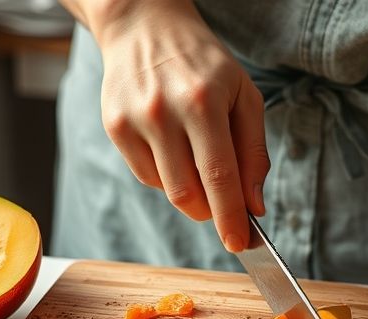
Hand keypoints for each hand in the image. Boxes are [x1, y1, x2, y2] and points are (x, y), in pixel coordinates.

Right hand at [89, 0, 268, 251]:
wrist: (145, 26)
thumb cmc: (204, 64)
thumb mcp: (244, 96)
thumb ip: (254, 152)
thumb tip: (253, 205)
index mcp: (203, 101)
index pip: (219, 174)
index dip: (230, 216)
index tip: (240, 243)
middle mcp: (164, 111)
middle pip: (189, 192)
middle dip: (212, 212)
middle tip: (225, 210)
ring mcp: (134, 119)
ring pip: (167, 189)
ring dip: (192, 195)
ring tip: (200, 163)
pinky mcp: (113, 126)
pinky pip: (146, 175)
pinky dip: (167, 177)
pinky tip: (174, 150)